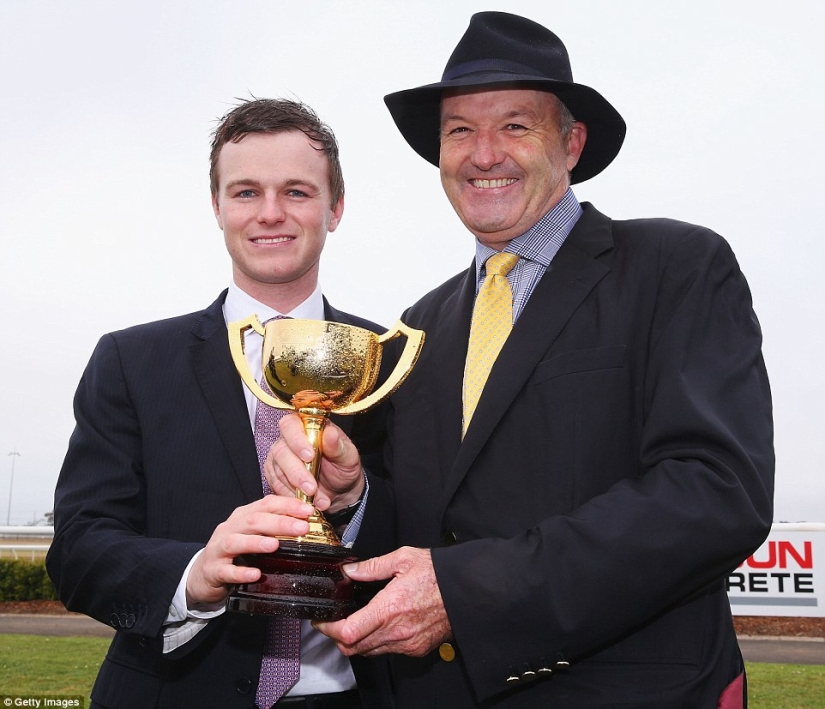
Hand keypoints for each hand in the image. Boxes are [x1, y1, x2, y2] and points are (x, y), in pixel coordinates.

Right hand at [186, 495, 313, 605]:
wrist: (202, 574)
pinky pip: (226, 571)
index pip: (266, 504)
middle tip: (301, 527)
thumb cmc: (234, 552)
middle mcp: (230, 528)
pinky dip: (241, 573)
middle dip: (279, 522)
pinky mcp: (213, 570)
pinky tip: (255, 574)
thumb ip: (273, 526)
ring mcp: (218, 549)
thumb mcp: (252, 534)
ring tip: (275, 545)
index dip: (287, 505)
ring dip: (256, 542)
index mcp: (243, 516)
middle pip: (253, 520)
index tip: (308, 510)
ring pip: (235, 542)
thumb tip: (305, 522)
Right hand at [264, 413, 364, 511]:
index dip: (297, 439)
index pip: (291, 425)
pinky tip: (307, 502)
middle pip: (281, 451)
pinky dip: (292, 497)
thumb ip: (338, 446)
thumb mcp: (348, 457)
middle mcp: (287, 440)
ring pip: (277, 471)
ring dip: (297, 488)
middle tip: (312, 488)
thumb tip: (330, 433)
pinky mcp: (275, 477)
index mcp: (306, 427)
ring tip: (317, 499)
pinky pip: (276, 487)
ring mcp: (279, 459)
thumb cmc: (343, 467)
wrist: (340, 491)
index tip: (309, 456)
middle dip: (297, 472)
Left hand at [315, 547, 451, 656]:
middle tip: (333, 622)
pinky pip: (387, 652)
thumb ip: (372, 566)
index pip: (348, 631)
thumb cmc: (438, 574)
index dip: (328, 629)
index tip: (322, 621)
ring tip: (354, 622)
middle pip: (353, 647)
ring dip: (356, 641)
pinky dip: (376, 643)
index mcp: (390, 607)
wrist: (467, 591)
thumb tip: (349, 571)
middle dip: (337, 637)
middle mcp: (396, 631)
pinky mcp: (416, 649)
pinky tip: (378, 626)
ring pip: (368, 652)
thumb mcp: (403, 558)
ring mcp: (406, 643)